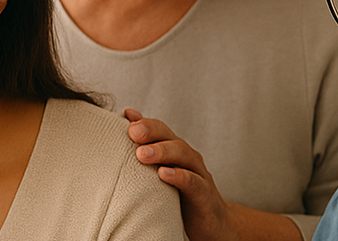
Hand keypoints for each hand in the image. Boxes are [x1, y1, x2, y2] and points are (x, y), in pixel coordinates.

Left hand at [125, 109, 233, 239]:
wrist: (212, 222)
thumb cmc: (181, 195)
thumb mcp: (162, 169)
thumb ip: (147, 145)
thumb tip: (128, 114)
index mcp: (175, 151)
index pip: (161, 130)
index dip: (146, 123)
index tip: (126, 121)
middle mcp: (188, 158)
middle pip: (171, 138)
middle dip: (152, 132)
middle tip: (132, 133)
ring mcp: (199, 174)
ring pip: (183, 155)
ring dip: (163, 152)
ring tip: (142, 154)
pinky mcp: (204, 195)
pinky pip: (193, 182)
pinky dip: (180, 176)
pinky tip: (164, 174)